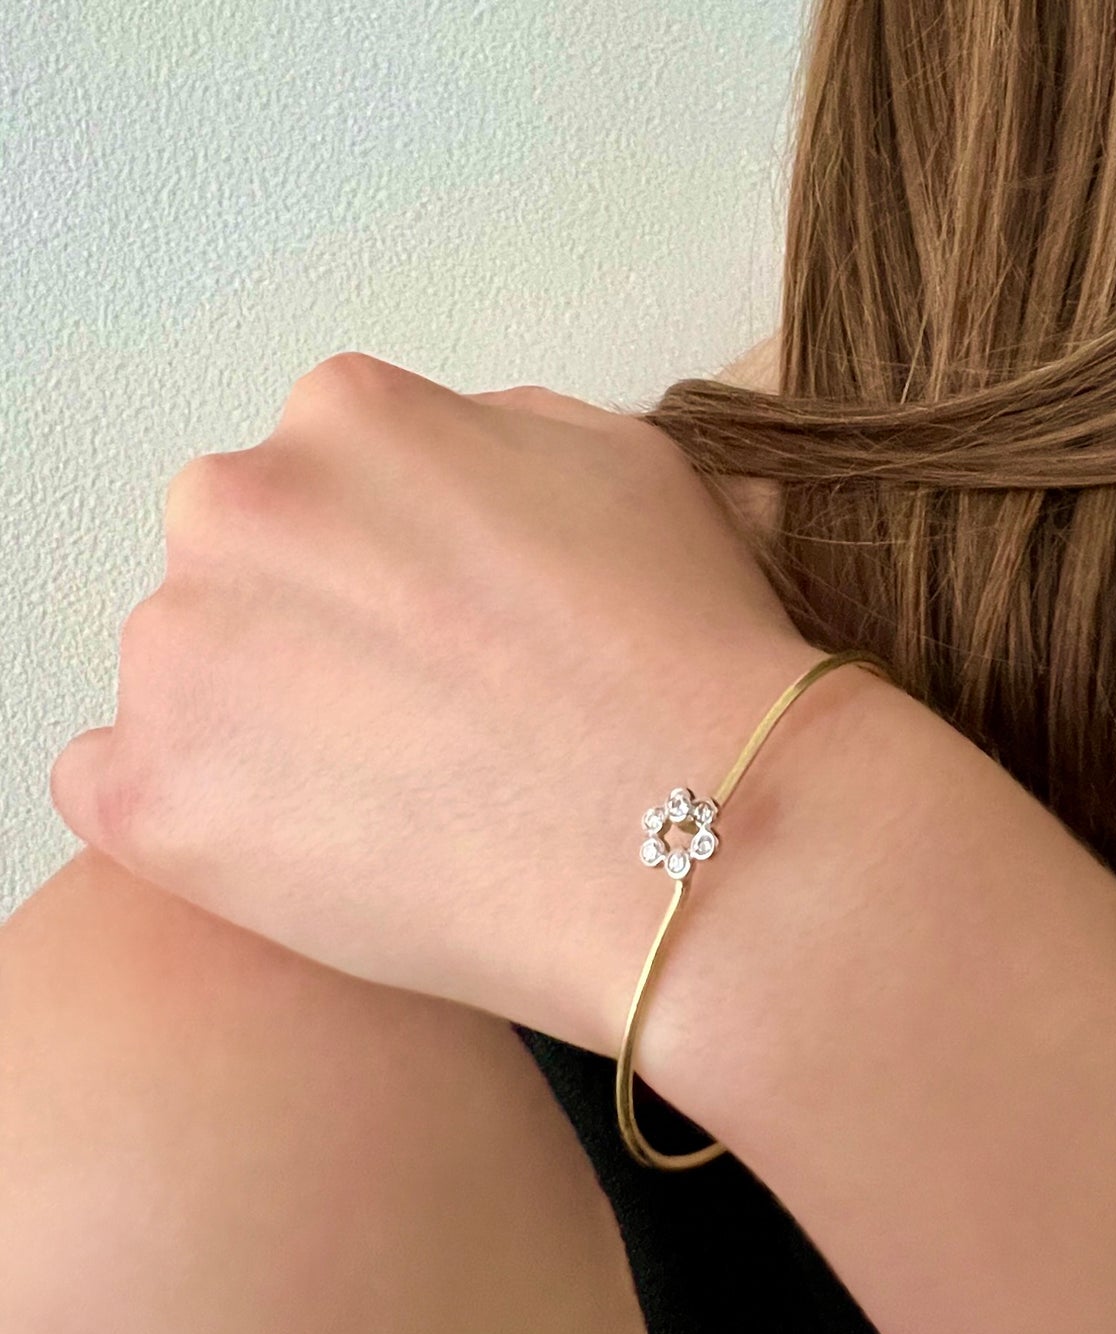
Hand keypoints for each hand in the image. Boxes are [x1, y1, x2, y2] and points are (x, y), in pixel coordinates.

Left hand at [49, 352, 824, 1051]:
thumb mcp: (632, 468)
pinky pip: (119, 779)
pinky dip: (194, 808)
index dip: (399, 572)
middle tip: (427, 723)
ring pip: (187, 671)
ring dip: (262, 720)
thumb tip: (449, 468)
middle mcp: (236, 502)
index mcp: (350, 415)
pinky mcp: (149, 792)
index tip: (455, 642)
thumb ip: (501, 436)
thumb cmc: (687, 658)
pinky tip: (305, 840)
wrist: (700, 837)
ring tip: (391, 800)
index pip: (329, 482)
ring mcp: (176, 648)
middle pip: (244, 565)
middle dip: (318, 630)